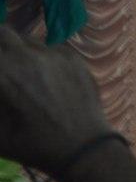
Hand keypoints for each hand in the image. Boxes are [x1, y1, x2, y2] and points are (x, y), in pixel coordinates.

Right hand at [0, 26, 112, 172]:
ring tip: (20, 72)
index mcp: (5, 74)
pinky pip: (50, 48)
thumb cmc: (31, 146)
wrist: (82, 148)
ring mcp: (54, 54)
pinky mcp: (74, 57)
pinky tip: (45, 77)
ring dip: (17, 49)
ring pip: (27, 39)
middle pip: (2, 33)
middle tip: (2, 64)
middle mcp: (28, 57)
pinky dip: (41, 57)